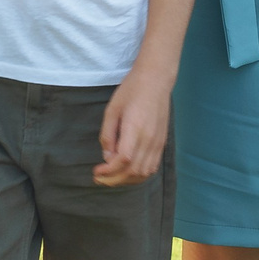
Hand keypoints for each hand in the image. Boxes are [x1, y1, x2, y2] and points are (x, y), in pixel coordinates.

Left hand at [96, 68, 171, 186]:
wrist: (156, 80)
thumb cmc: (131, 91)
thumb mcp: (112, 109)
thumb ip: (107, 134)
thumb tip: (107, 157)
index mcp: (135, 128)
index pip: (122, 159)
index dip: (108, 171)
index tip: (96, 171)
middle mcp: (149, 138)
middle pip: (133, 171)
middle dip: (114, 180)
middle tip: (100, 178)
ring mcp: (158, 142)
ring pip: (144, 173)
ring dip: (127, 180)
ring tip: (113, 177)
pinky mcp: (162, 142)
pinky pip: (152, 166)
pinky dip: (139, 175)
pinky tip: (128, 171)